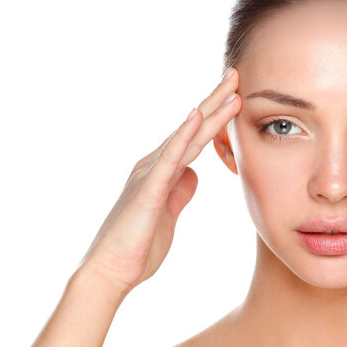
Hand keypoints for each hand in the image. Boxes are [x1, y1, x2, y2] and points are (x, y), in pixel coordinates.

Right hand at [78, 68, 240, 294]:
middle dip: (216, 101)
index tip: (235, 95)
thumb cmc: (139, 246)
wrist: (112, 272)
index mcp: (163, 171)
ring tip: (230, 89)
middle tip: (235, 75)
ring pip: (186, 137)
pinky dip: (183, 136)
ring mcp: (151, 174)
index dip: (216, 116)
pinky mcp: (148, 189)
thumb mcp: (168, 214)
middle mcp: (156, 165)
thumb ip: (180, 191)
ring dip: (209, 112)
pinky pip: (169, 158)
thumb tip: (193, 174)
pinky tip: (196, 117)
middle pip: (192, 127)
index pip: (195, 137)